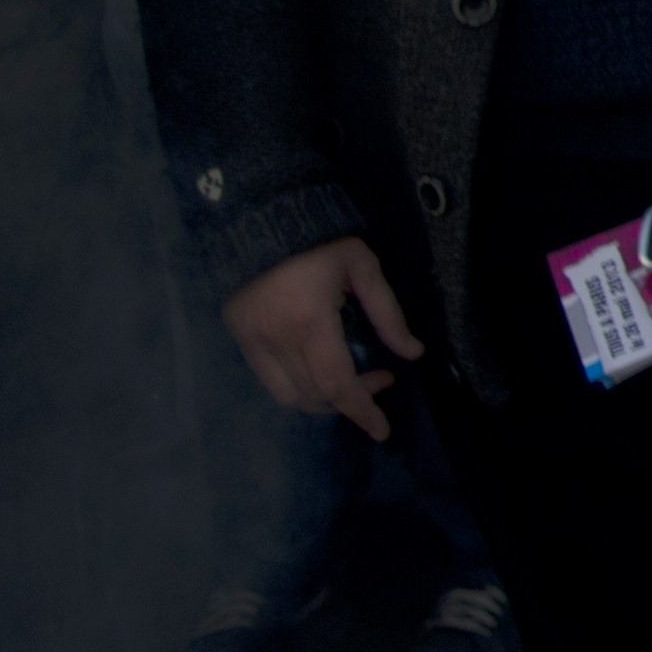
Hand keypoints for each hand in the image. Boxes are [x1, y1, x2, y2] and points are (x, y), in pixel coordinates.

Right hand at [221, 236, 422, 441]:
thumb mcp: (363, 267)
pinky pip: (269, 381)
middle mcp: (275, 339)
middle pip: (313, 395)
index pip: (336, 384)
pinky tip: (321, 373)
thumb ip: (388, 312)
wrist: (259, 221)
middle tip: (381, 379)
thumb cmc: (320, 242)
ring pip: (288, 395)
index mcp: (309, 321)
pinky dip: (298, 388)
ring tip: (354, 382)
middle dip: (351, 400)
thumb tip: (413, 353)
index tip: (383, 430)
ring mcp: (251, 342)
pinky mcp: (238, 339)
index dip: (362, 411)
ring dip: (323, 400)